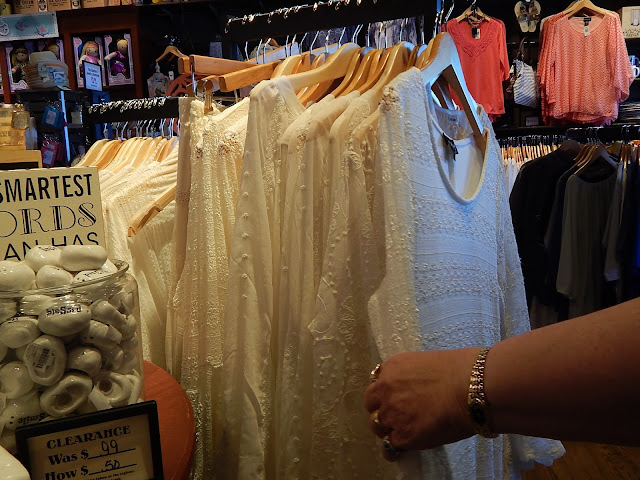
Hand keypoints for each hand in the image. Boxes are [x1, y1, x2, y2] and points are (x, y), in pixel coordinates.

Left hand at [364, 348, 480, 460]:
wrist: (471, 388)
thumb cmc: (460, 370)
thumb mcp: (426, 362)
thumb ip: (411, 376)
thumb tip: (415, 386)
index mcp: (392, 368)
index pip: (376, 384)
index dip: (384, 394)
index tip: (393, 400)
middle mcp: (385, 390)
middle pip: (372, 406)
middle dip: (382, 411)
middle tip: (397, 417)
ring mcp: (392, 414)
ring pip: (378, 427)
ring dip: (388, 430)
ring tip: (403, 433)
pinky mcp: (403, 436)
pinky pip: (390, 448)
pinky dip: (396, 449)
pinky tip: (405, 448)